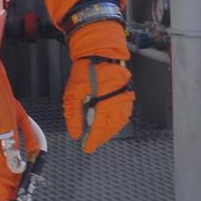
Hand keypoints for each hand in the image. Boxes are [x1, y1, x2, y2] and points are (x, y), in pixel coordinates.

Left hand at [63, 20, 133, 152]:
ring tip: (99, 136)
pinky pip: (124, 114)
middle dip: (100, 137)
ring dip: (109, 131)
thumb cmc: (86, 70)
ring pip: (118, 123)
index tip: (87, 148)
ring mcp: (125, 99)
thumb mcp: (73, 93)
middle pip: (110, 129)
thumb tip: (75, 133)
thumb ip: (73, 116)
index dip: (92, 140)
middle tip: (91, 144)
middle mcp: (117, 104)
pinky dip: (116, 122)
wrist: (100, 52)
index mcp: (104, 104)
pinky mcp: (127, 95)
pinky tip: (109, 124)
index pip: (99, 129)